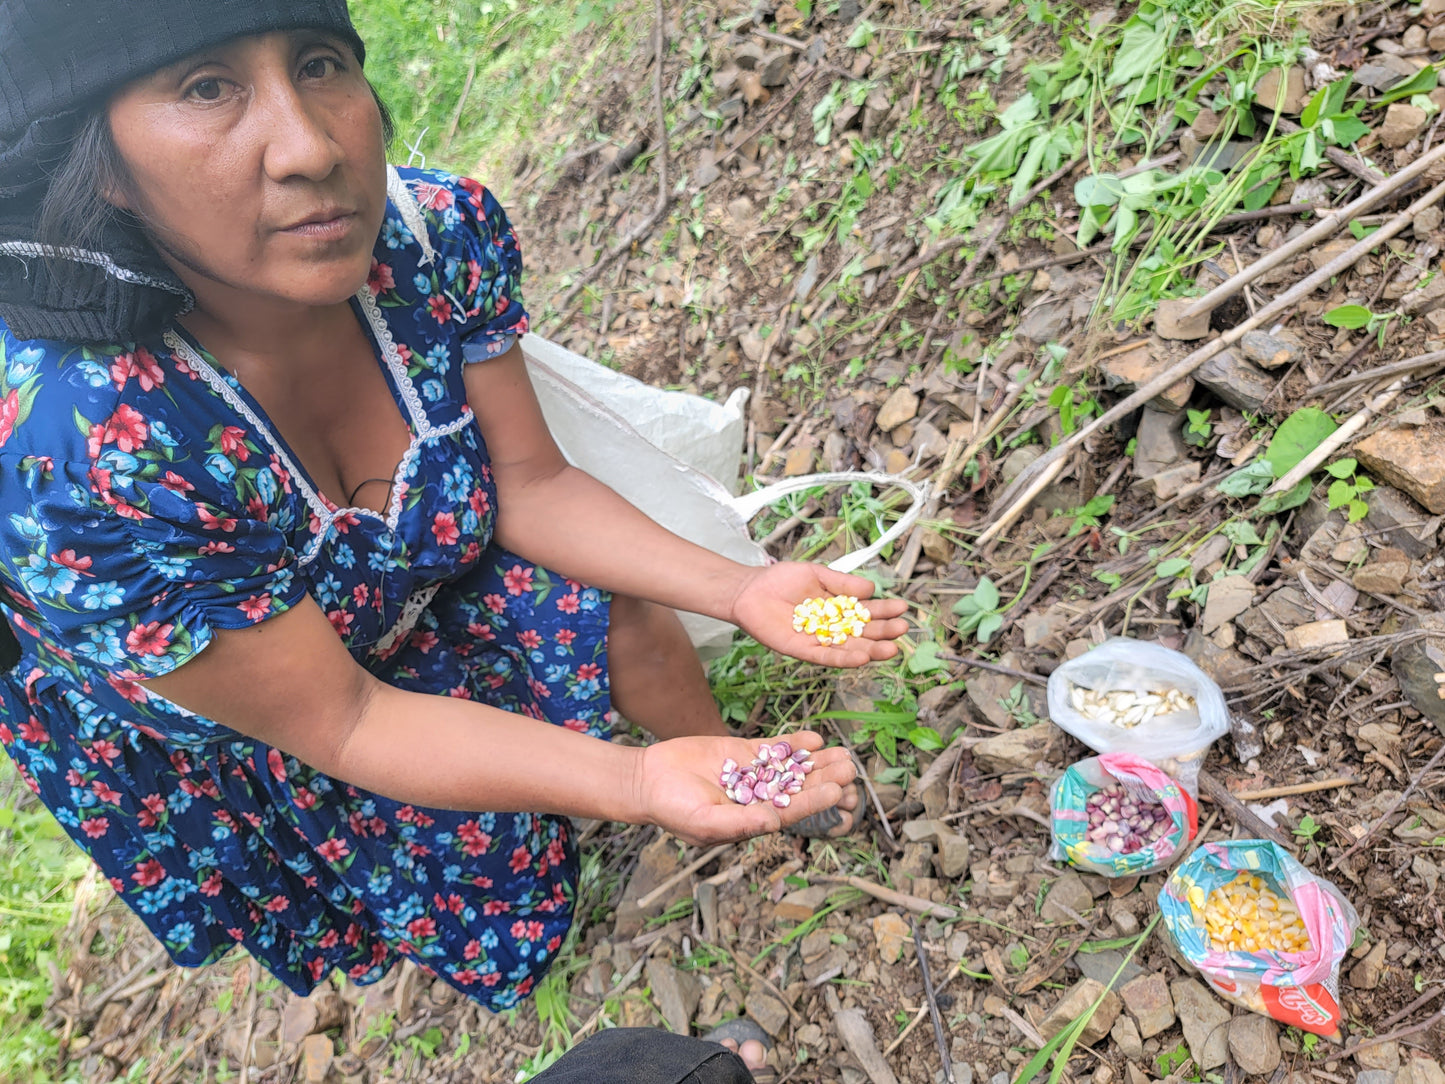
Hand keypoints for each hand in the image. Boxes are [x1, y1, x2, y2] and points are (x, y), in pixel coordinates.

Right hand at [630, 730, 855, 845]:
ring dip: (816, 760)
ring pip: (791, 766)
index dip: (814, 801)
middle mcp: (758, 798)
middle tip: (850, 768)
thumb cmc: (673, 809)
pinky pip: (773, 747)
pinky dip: (793, 742)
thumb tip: (774, 824)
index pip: (790, 811)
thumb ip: (740, 824)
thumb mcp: (705, 823)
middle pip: (798, 787)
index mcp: (753, 821)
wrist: (649, 779)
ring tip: (843, 752)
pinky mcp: (743, 753)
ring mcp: (753, 774)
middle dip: (824, 778)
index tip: (836, 791)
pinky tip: (815, 737)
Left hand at [728, 562, 908, 666]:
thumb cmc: (781, 580)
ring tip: (890, 650)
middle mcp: (830, 627)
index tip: (902, 609)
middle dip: (883, 632)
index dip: (884, 611)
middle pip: (862, 633)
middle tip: (902, 630)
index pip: (865, 612)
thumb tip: (871, 589)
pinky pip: (825, 657)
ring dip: (870, 650)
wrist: (750, 590)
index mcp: (836, 608)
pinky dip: (843, 658)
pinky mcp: (801, 651)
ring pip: (848, 648)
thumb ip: (842, 583)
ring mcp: (818, 640)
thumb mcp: (817, 575)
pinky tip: (861, 658)